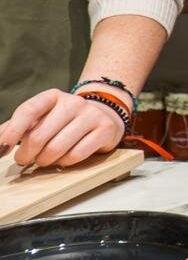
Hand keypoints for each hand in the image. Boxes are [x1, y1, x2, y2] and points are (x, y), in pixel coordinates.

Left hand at [0, 90, 125, 168]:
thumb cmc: (63, 120)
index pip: (28, 111)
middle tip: (24, 160)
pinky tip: (62, 160)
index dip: (12, 131)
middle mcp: (73, 102)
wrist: (103, 115)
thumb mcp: (40, 118)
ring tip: (43, 160)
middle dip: (26, 155)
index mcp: (52, 96)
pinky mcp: (104, 130)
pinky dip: (64, 163)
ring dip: (44, 161)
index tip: (2, 149)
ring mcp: (91, 115)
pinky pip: (76, 155)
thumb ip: (15, 127)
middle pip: (39, 136)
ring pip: (56, 148)